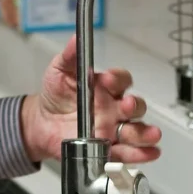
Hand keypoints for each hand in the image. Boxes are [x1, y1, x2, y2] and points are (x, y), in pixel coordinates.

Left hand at [21, 36, 161, 163]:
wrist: (42, 124)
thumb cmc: (56, 96)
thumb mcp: (60, 71)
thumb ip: (70, 56)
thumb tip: (76, 39)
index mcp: (106, 88)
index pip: (121, 80)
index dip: (117, 79)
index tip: (106, 80)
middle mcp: (114, 109)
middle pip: (135, 107)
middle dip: (134, 107)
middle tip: (125, 107)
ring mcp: (114, 130)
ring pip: (136, 131)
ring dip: (145, 133)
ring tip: (150, 135)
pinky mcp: (108, 149)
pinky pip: (127, 153)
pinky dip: (140, 154)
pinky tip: (149, 153)